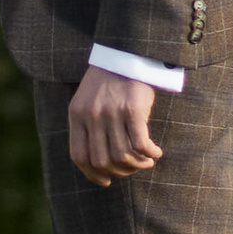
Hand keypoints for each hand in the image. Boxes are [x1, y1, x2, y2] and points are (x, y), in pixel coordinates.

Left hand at [68, 67, 162, 186]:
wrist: (125, 52)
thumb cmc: (108, 80)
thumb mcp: (87, 101)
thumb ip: (88, 127)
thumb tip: (99, 164)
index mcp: (76, 114)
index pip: (80, 156)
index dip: (92, 174)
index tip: (106, 181)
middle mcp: (91, 115)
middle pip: (102, 160)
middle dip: (119, 171)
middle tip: (132, 168)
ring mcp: (112, 113)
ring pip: (122, 155)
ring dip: (137, 165)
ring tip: (146, 162)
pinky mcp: (133, 109)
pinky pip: (140, 143)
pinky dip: (149, 153)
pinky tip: (156, 153)